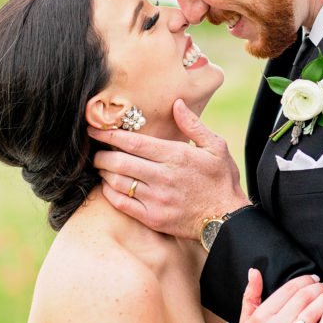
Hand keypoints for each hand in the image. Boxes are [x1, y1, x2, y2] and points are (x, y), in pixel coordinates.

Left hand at [88, 99, 250, 239]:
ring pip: (118, 182)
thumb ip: (193, 125)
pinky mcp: (153, 218)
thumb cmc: (221, 180)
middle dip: (101, 154)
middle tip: (95, 150)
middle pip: (120, 162)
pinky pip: (122, 204)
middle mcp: (163, 177)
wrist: (228, 218)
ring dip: (104, 173)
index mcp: (176, 156)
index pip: (133, 143)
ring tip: (101, 167)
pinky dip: (110, 193)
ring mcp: (157, 199)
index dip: (110, 135)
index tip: (95, 130)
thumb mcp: (216, 147)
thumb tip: (176, 104)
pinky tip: (108, 187)